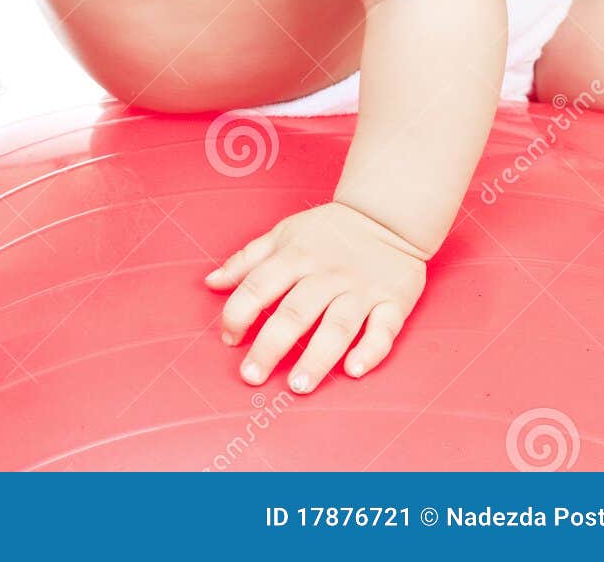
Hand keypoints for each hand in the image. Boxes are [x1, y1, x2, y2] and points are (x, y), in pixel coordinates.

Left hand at [204, 200, 427, 393]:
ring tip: (298, 387)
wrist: (386, 215)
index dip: (238, 314)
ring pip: (337, 326)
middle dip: (271, 346)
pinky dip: (370, 350)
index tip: (229, 340)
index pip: (258, 286)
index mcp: (296, 256)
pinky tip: (353, 370)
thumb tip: (210, 282)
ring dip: (317, 358)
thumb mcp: (283, 234)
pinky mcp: (393, 301)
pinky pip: (384, 330)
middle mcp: (327, 274)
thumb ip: (246, 260)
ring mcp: (362, 289)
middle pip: (295, 312)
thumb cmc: (327, 231)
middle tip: (252, 376)